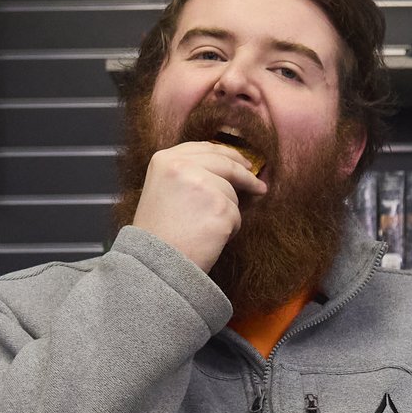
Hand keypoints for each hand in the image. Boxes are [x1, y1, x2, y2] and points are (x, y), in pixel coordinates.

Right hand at [128, 140, 266, 273]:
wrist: (153, 264)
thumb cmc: (157, 233)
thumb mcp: (161, 189)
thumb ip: (185, 172)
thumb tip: (226, 167)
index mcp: (165, 159)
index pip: (206, 148)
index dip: (228, 154)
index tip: (242, 163)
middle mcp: (183, 167)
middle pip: (226, 164)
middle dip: (246, 175)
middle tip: (258, 186)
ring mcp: (203, 186)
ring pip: (232, 193)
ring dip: (226, 213)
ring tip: (202, 229)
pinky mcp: (221, 208)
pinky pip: (236, 216)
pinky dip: (229, 230)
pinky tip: (208, 239)